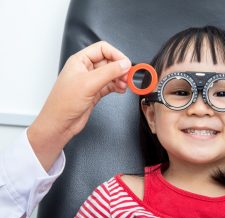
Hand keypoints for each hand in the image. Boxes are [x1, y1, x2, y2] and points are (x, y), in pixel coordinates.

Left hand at [27, 41, 130, 170]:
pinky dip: (117, 86)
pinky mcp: (95, 92)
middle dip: (120, 68)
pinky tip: (121, 89)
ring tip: (124, 84)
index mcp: (80, 60)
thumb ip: (109, 72)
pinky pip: (110, 85)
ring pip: (111, 74)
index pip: (102, 49)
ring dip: (120, 78)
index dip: (116, 54)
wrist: (59, 124)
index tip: (126, 64)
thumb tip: (124, 64)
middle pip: (109, 61)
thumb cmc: (64, 103)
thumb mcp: (89, 83)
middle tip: (127, 76)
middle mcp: (85, 69)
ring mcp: (91, 81)